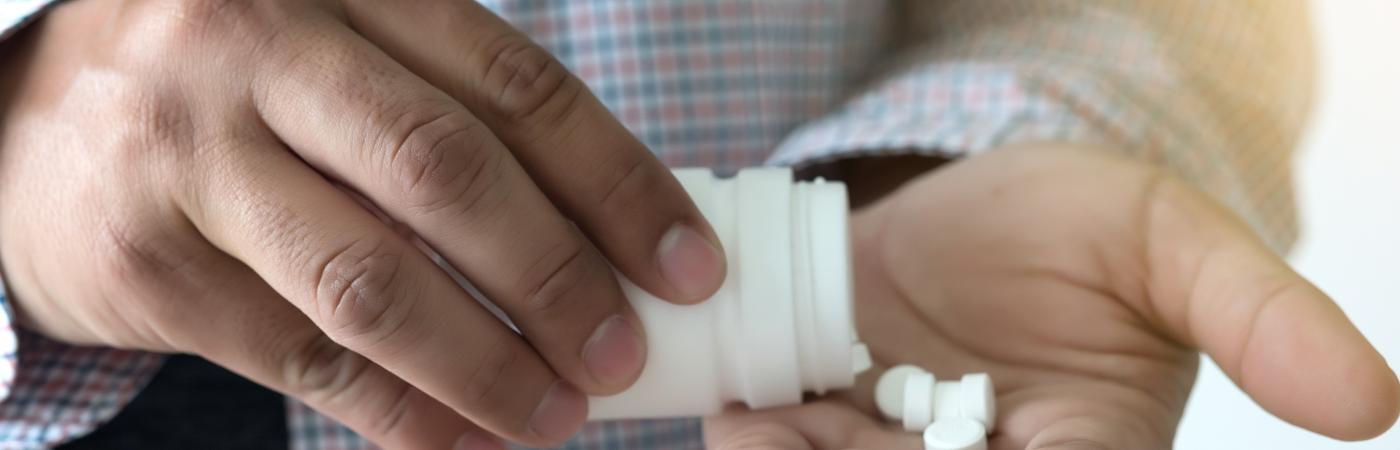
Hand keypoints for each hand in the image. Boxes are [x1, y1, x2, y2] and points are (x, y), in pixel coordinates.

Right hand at [0, 0, 725, 446]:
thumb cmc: (229, 87)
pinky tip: (466, 440)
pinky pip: (304, 356)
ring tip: (560, 415)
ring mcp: (188, 155)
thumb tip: (604, 241)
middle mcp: (257, 49)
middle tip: (627, 352)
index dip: (618, 182)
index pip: (515, 86)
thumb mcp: (335, 58)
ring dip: (487, 363)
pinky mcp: (144, 262)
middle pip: (447, 172)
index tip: (687, 264)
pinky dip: (402, 411)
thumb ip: (447, 119)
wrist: (24, 122)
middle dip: (560, 278)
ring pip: (373, 279)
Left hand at [704, 144, 1398, 448]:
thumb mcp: (1177, 245)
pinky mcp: (829, 429)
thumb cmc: (1088, 223)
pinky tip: (742, 414)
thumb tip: (1375, 405)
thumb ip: (1260, 317)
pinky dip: (762, 442)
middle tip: (797, 440)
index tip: (971, 443)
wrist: (977, 199)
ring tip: (755, 427)